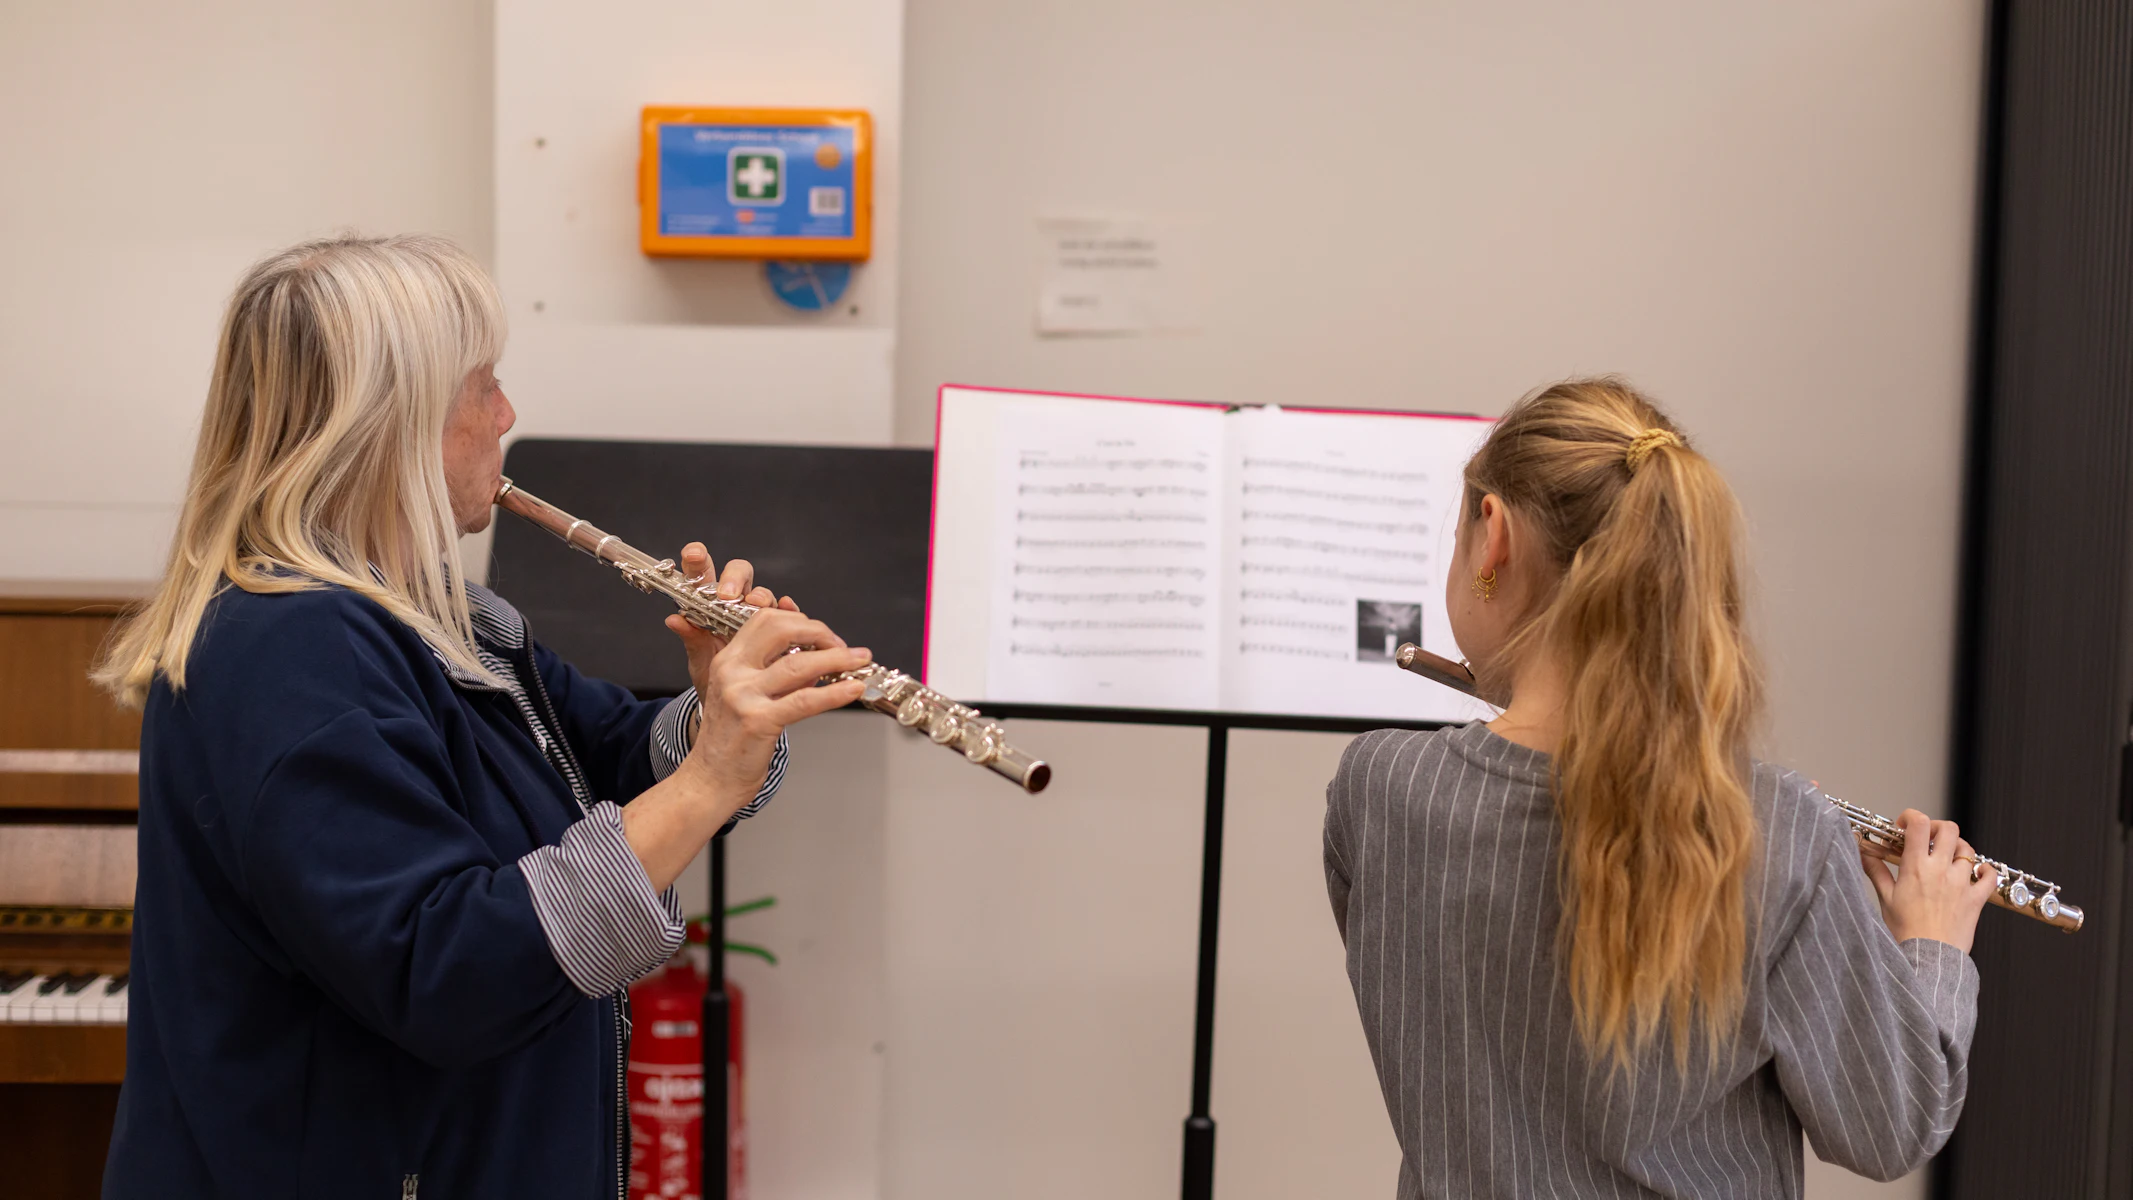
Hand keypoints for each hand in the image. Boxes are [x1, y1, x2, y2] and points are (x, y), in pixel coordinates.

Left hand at [664, 542, 799, 691]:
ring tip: (755, 605)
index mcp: (707, 606)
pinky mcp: (778, 626)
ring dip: (760, 595)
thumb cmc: (714, 679)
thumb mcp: (700, 663)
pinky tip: (786, 607)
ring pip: (762, 592)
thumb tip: (673, 620)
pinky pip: (786, 610)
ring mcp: (757, 613)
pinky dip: (787, 607)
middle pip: (737, 573)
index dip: (697, 560)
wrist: (735, 704)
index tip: (694, 555)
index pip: (700, 575)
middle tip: (728, 594)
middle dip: (734, 577)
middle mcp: (734, 604)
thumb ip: (691, 640)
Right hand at [676, 605, 868, 798]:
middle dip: (820, 632)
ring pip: (798, 664)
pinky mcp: (757, 721)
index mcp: (727, 660)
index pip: (766, 619)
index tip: (824, 635)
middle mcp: (732, 672)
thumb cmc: (731, 740)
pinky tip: (853, 689)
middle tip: (843, 646)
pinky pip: (804, 701)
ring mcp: (743, 695)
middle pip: (781, 629)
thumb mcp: (746, 694)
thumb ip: (775, 673)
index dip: (802, 620)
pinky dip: (834, 692)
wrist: (709, 779)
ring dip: (837, 659)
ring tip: (859, 660)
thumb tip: (817, 658)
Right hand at [1860, 809, 1999, 952]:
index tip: (1904, 825)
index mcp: (1916, 868)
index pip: (1919, 824)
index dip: (1912, 817)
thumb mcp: (1885, 899)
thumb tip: (1863, 854)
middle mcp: (1941, 871)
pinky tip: (1976, 872)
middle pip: (1948, 829)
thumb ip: (1875, 871)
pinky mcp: (1976, 898)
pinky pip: (1989, 876)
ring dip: (1957, 848)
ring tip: (1947, 857)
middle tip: (1928, 837)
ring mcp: (1962, 883)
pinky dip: (1985, 870)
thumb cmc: (1906, 933)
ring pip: (1968, 849)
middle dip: (1937, 827)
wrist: (1929, 959)